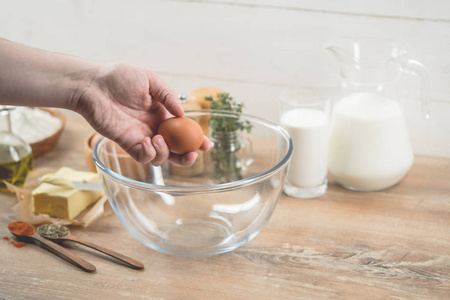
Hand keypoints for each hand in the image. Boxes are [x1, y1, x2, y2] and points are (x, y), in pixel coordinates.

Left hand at [75, 63, 209, 165]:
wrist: (93, 84)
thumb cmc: (119, 77)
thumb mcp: (149, 79)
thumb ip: (167, 95)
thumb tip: (182, 114)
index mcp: (162, 114)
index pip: (183, 131)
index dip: (196, 139)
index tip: (206, 143)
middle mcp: (154, 128)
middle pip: (176, 150)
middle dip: (187, 156)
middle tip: (193, 154)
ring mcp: (141, 137)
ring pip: (161, 157)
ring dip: (166, 153)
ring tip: (157, 139)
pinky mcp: (127, 143)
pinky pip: (143, 157)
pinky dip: (149, 154)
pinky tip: (146, 141)